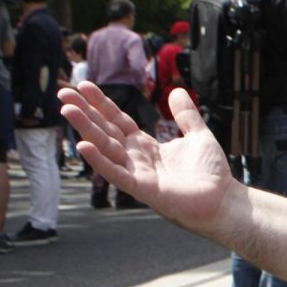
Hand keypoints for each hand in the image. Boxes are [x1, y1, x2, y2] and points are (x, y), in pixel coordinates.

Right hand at [60, 82, 234, 231]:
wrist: (223, 200)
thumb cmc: (211, 173)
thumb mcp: (198, 135)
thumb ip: (186, 114)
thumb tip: (176, 90)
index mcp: (146, 146)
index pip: (117, 121)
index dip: (101, 104)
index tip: (84, 86)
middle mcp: (136, 158)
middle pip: (105, 131)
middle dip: (84, 113)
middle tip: (62, 93)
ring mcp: (137, 173)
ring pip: (106, 148)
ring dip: (86, 130)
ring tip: (67, 110)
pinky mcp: (142, 189)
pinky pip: (116, 173)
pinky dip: (100, 161)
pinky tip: (83, 146)